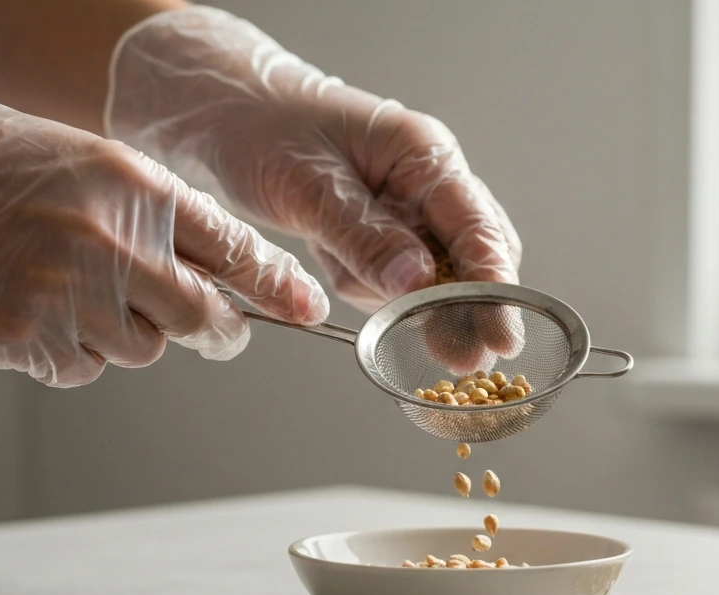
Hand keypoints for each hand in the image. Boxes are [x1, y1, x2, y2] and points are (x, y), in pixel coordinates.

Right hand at [0, 79, 326, 385]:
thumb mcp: (93, 164)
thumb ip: (161, 217)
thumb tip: (228, 273)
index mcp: (136, 191)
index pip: (233, 249)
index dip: (277, 286)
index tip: (305, 307)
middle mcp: (113, 245)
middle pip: (204, 318)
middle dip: (219, 330)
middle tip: (217, 329)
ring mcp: (71, 298)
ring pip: (145, 349)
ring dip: (128, 332)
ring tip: (76, 288)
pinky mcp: (32, 342)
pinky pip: (87, 367)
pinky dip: (75, 350)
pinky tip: (41, 309)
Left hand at [105, 6, 523, 372]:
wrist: (217, 110)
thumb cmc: (258, 127)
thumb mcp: (307, 184)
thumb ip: (365, 235)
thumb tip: (419, 282)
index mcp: (422, 154)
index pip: (477, 227)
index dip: (495, 286)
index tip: (501, 337)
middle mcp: (425, 182)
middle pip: (474, 258)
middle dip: (467, 309)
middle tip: (462, 360)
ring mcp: (406, 208)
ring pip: (436, 276)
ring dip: (407, 303)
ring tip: (350, 280)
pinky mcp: (381, 231)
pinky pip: (394, 278)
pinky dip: (371, 289)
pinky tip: (337, 269)